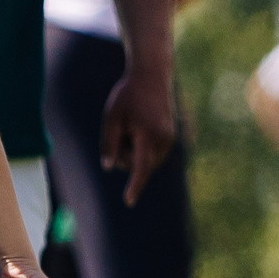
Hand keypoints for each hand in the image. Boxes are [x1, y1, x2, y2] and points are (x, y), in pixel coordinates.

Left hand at [100, 63, 176, 206]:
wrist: (151, 76)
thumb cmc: (128, 95)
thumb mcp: (112, 117)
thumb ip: (109, 143)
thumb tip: (108, 167)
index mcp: (148, 135)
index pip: (140, 167)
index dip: (135, 185)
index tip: (128, 201)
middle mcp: (163, 140)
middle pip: (139, 165)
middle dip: (125, 157)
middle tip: (118, 134)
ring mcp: (169, 140)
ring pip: (145, 161)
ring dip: (133, 152)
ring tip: (131, 127)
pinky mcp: (169, 137)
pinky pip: (151, 153)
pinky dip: (141, 148)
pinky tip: (138, 128)